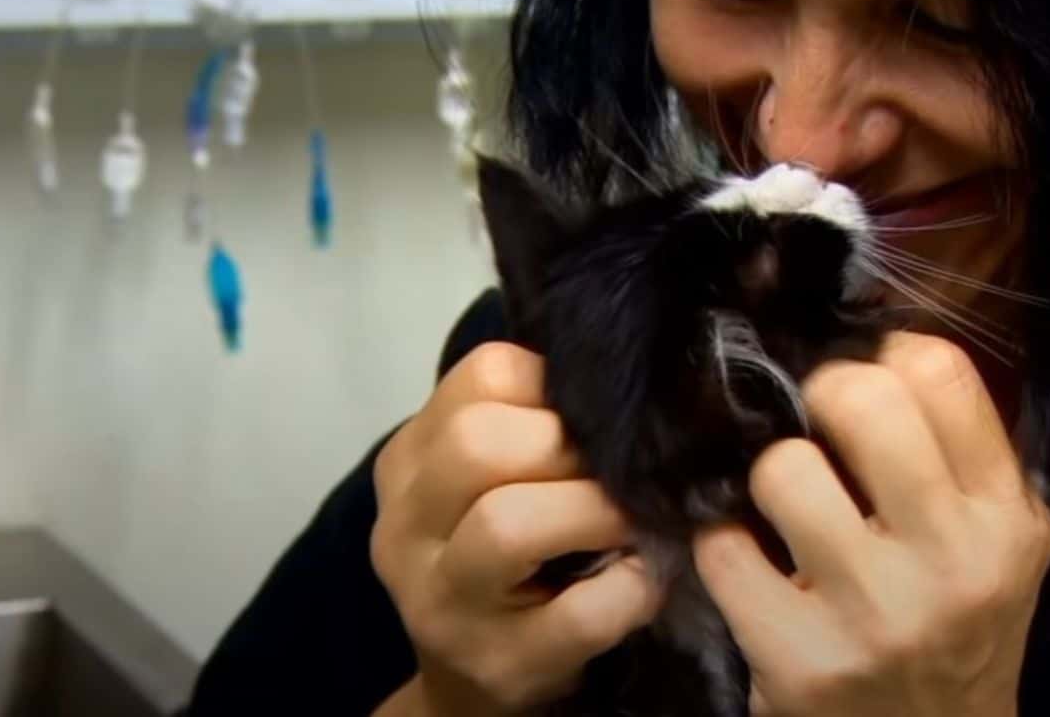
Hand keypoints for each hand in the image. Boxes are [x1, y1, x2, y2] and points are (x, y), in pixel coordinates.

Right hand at [370, 343, 662, 715]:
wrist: (470, 676)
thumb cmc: (500, 555)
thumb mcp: (484, 479)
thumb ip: (526, 422)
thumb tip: (622, 377)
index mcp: (409, 461)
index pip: (482, 375)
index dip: (553, 385)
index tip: (584, 418)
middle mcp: (404, 527)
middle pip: (476, 443)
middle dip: (567, 446)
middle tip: (615, 470)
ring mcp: (443, 603)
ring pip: (506, 524)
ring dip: (596, 510)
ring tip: (635, 519)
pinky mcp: (501, 664)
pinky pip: (578, 614)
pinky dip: (631, 588)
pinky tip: (645, 576)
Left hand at [693, 332, 1049, 716]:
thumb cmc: (959, 627)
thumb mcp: (999, 542)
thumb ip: (960, 451)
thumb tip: (877, 332)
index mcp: (1004, 519)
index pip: (940, 373)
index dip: (885, 351)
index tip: (866, 373)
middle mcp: (951, 562)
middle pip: (862, 399)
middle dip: (820, 393)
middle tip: (813, 422)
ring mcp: (875, 614)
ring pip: (782, 468)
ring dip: (768, 476)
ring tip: (783, 504)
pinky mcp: (800, 662)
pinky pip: (724, 548)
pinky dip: (724, 544)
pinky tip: (749, 560)